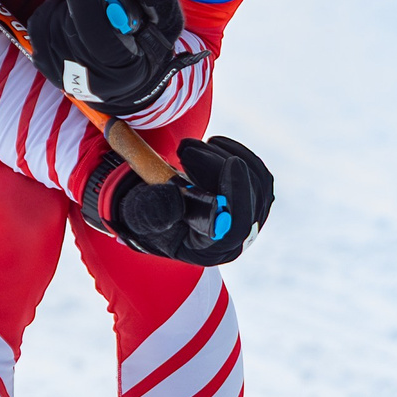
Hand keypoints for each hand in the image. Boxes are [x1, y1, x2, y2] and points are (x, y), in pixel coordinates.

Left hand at [29, 0, 188, 116]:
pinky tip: (69, 12)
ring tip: (91, 8)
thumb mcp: (166, 23)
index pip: (95, 34)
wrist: (127, 83)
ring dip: (68, 3)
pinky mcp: (46, 67)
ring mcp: (63, 75)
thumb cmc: (148, 48)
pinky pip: (38, 26)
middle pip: (70, 24)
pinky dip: (51, 10)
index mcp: (124, 69)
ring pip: (51, 21)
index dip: (82, 1)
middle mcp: (90, 78)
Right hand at [84, 136, 273, 265]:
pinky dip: (235, 151)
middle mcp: (236, 238)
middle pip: (250, 199)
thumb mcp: (139, 215)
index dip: (238, 194)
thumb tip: (175, 197)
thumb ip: (151, 210)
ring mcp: (249, 218)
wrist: (160, 209)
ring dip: (222, 155)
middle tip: (184, 150)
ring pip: (255, 180)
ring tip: (186, 150)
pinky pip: (257, 170)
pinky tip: (211, 146)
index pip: (236, 227)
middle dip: (218, 165)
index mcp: (210, 249)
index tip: (230, 162)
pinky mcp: (254, 198)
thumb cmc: (150, 215)